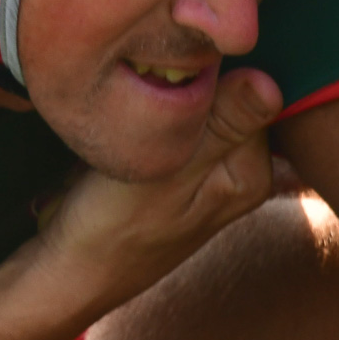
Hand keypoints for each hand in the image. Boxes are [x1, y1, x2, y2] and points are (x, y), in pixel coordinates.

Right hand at [26, 68, 279, 320]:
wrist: (67, 268)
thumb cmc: (113, 225)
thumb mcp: (167, 172)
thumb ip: (221, 127)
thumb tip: (271, 83)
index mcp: (250, 172)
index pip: (253, 90)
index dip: (212, 72)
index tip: (171, 76)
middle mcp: (239, 168)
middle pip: (231, 92)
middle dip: (192, 81)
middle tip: (148, 93)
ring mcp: (210, 165)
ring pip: (201, 101)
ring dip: (171, 92)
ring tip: (138, 106)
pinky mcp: (180, 161)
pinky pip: (180, 115)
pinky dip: (160, 108)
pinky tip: (136, 116)